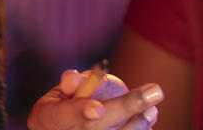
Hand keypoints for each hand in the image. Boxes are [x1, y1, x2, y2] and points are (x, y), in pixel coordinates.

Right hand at [28, 69, 162, 129]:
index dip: (80, 112)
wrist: (75, 124)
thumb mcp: (68, 88)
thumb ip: (74, 83)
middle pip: (93, 129)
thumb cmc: (74, 101)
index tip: (100, 109)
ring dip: (138, 125)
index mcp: (47, 118)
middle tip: (155, 91)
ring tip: (153, 109)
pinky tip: (148, 119)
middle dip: (125, 108)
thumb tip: (72, 78)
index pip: (62, 116)